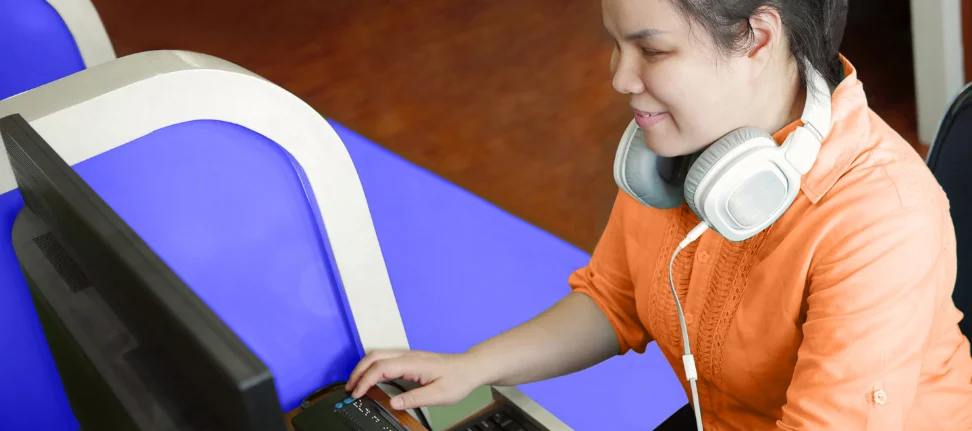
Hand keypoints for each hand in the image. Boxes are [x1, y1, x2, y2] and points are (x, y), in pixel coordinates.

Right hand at [345, 349, 484, 410]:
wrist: (470, 368)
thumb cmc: (458, 379)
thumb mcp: (440, 395)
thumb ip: (416, 399)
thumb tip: (394, 403)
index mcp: (414, 363)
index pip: (382, 367)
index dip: (365, 380)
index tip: (357, 393)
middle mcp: (409, 355)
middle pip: (374, 356)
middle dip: (358, 371)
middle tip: (349, 389)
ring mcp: (408, 355)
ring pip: (378, 354)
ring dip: (364, 367)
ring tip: (356, 384)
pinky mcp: (410, 358)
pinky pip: (385, 358)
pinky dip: (372, 366)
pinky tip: (371, 378)